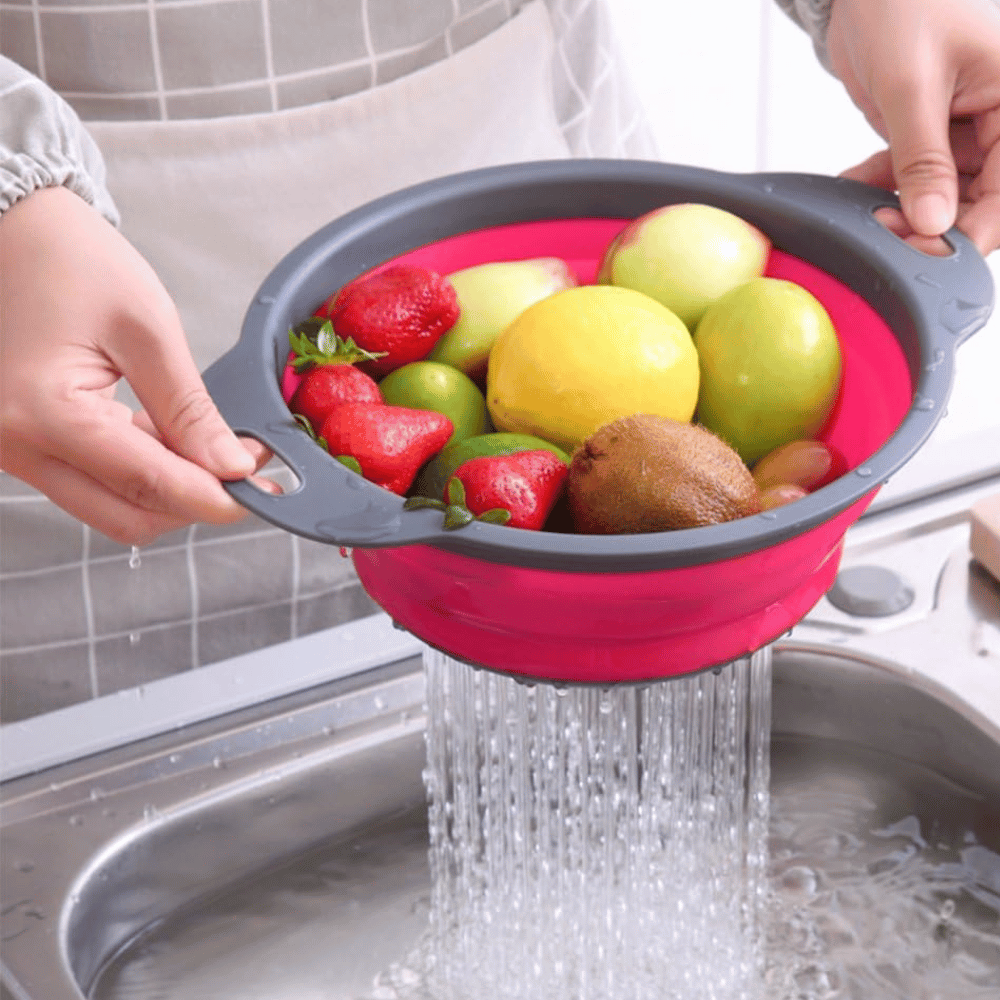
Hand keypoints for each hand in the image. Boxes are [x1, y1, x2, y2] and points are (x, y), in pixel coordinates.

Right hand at [0, 186, 269, 544]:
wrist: (14, 234)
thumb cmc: (72, 263)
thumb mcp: (147, 330)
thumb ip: (190, 409)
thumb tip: (232, 466)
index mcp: (43, 412)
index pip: (148, 485)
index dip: (214, 498)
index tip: (262, 493)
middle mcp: (16, 444)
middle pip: (127, 517)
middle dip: (192, 502)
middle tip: (240, 469)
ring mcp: (15, 450)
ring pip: (111, 508)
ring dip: (169, 489)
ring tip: (208, 444)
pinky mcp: (25, 445)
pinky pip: (94, 483)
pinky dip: (140, 473)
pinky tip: (168, 437)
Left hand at [826, 0, 999, 255]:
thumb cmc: (902, 5)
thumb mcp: (912, 86)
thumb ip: (923, 160)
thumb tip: (933, 222)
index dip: (974, 228)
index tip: (930, 249)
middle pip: (981, 201)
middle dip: (933, 224)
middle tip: (887, 234)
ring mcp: (965, 132)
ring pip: (944, 197)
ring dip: (903, 211)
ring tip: (867, 213)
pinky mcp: (930, 137)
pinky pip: (912, 179)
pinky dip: (882, 188)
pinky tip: (853, 190)